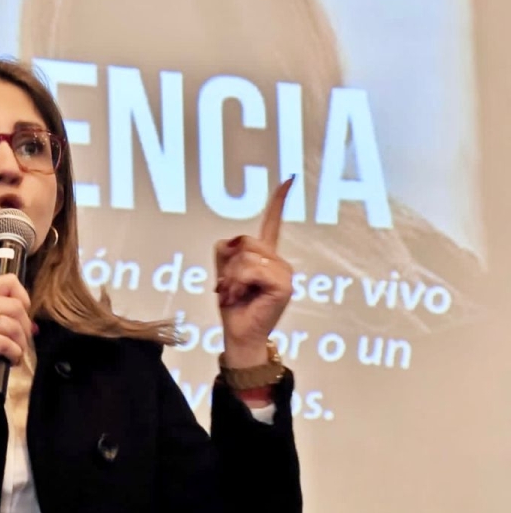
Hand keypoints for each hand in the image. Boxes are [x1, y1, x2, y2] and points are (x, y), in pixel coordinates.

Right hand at [0, 274, 33, 433]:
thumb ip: (4, 318)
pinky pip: (5, 342)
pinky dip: (14, 353)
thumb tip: (34, 326)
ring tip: (15, 354)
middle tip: (20, 343)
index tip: (20, 318)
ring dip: (20, 343)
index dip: (22, 299)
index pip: (9, 281)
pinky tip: (10, 360)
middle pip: (16, 305)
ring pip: (14, 324)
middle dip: (24, 327)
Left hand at [214, 177, 295, 367]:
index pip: (272, 223)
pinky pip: (250, 271)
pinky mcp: (283, 285)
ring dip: (231, 278)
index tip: (289, 179)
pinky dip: (238, 284)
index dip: (279, 201)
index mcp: (266, 256)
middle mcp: (279, 262)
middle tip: (229, 287)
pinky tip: (241, 297)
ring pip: (245, 257)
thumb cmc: (233, 306)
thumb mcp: (224, 273)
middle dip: (228, 265)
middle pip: (245, 241)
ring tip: (235, 294)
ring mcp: (284, 273)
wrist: (239, 334)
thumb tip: (234, 242)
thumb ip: (228, 252)